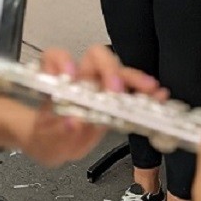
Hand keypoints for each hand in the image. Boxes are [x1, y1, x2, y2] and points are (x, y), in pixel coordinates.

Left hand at [17, 45, 167, 165]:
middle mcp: (78, 79)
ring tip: (149, 90)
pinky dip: (145, 93)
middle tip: (115, 89)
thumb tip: (74, 123)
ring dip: (133, 79)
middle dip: (108, 69)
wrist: (50, 144)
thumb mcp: (42, 138)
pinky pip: (130, 92)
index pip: (56, 57)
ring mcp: (98, 88)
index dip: (63, 61)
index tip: (70, 75)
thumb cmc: (44, 135)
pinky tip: (158, 98)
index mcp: (56, 82)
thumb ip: (55, 132)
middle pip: (96, 57)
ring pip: (118, 71)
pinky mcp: (112, 102)